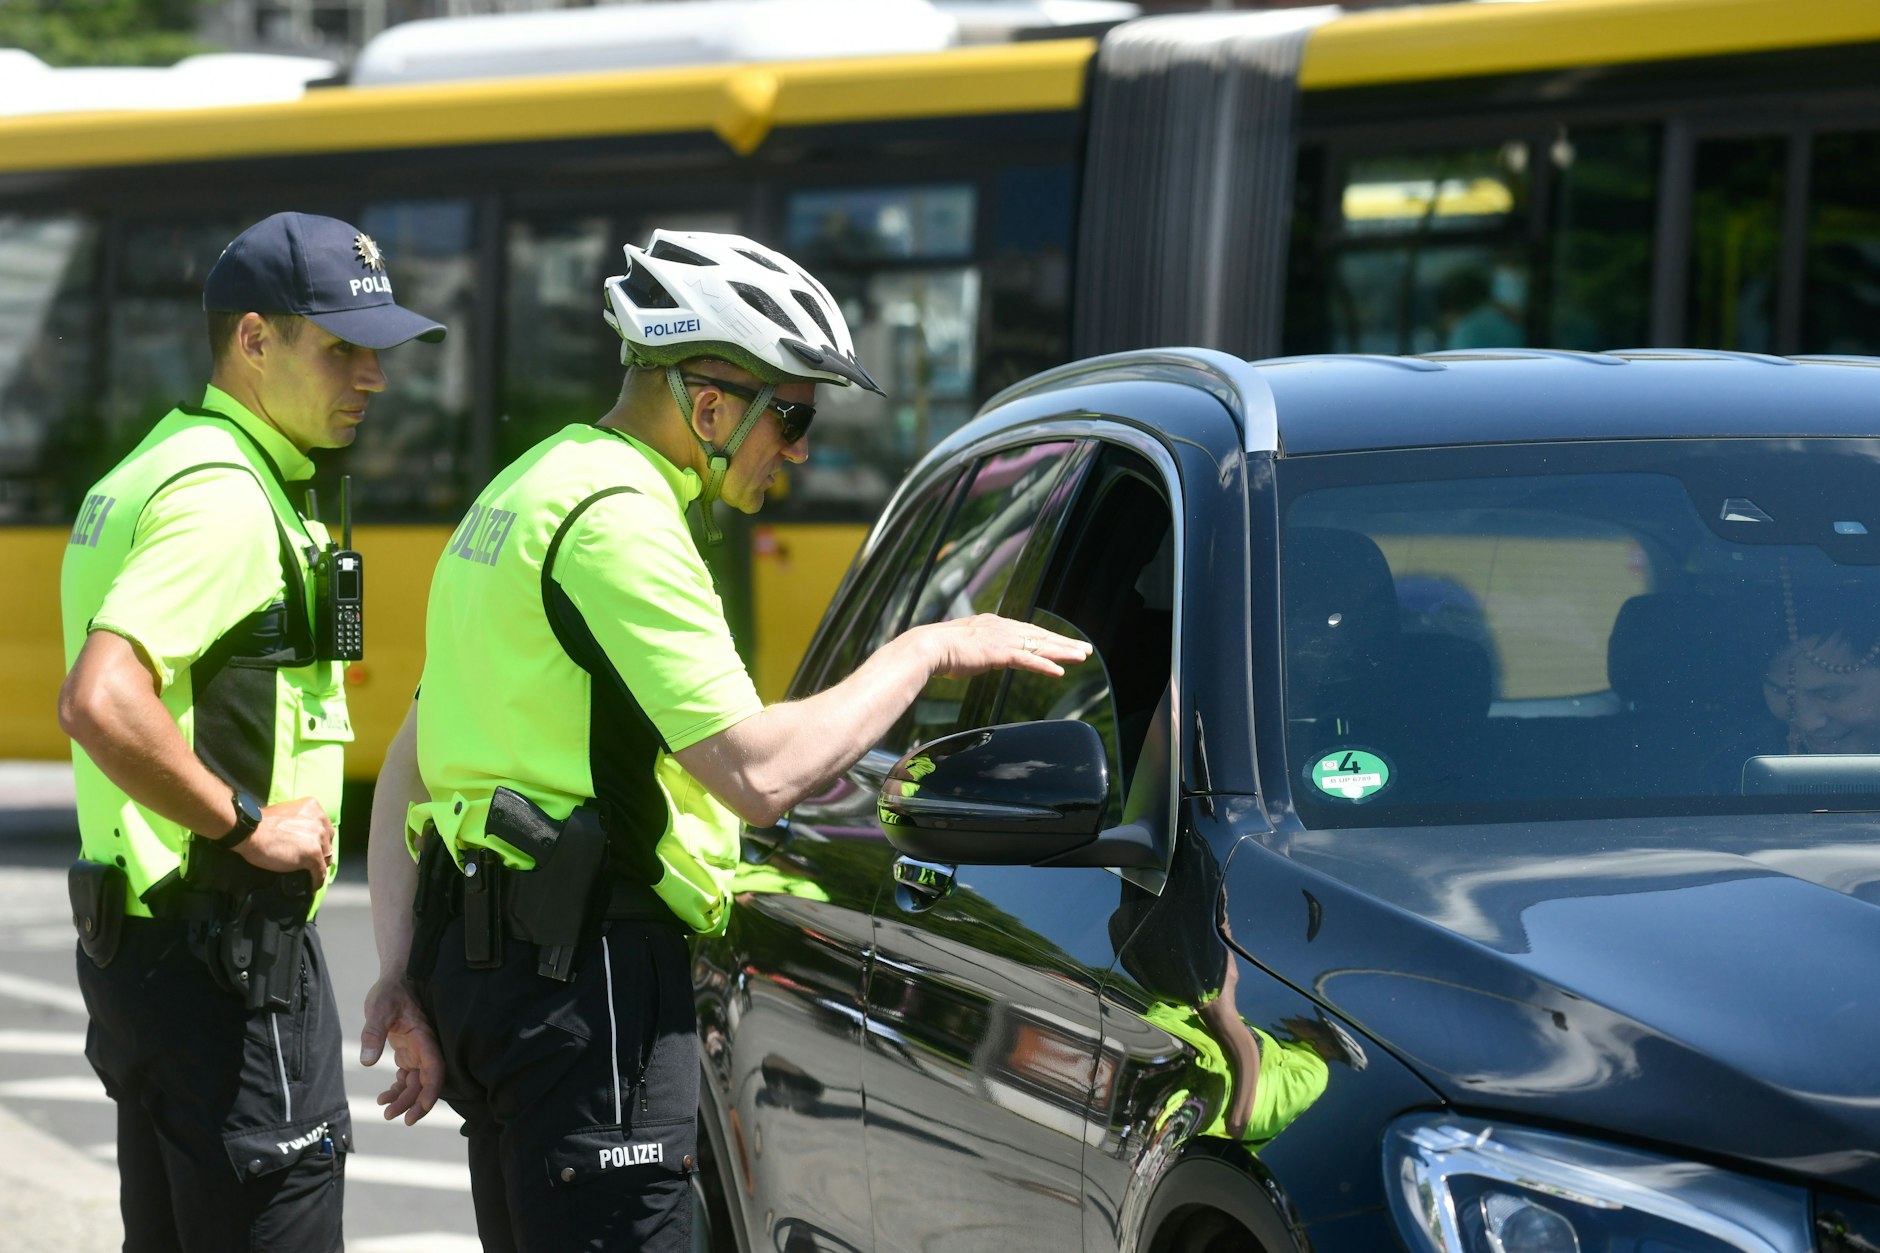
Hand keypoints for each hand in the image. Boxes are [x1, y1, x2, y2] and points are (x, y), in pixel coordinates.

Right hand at [234, 796, 334, 889]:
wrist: (249, 832)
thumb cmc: (260, 823)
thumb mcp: (286, 813)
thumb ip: (298, 821)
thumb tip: (301, 835)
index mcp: (313, 808)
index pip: (324, 829)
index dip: (320, 841)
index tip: (313, 848)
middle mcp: (320, 820)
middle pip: (327, 843)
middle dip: (320, 853)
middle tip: (310, 862)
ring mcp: (318, 838)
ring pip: (325, 858)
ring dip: (318, 867)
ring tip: (310, 874)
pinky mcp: (313, 854)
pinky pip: (320, 872)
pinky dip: (316, 881)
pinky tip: (311, 885)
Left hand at [360, 975, 444, 1125]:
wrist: (395, 979)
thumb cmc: (390, 992)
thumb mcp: (379, 1009)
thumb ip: (373, 1033)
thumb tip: (368, 1061)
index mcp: (424, 1037)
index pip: (435, 1068)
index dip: (431, 1091)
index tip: (419, 1109)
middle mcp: (425, 1047)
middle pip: (426, 1081)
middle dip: (413, 1102)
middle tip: (393, 1117)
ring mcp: (418, 1051)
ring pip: (417, 1082)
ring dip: (405, 1099)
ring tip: (385, 1111)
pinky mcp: (408, 1051)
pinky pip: (408, 1076)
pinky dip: (399, 1089)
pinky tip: (384, 1097)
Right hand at [918, 614, 1091, 680]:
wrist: (926, 647)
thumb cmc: (937, 651)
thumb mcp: (962, 647)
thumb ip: (975, 650)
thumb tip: (975, 657)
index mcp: (992, 624)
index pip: (1027, 631)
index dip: (1047, 638)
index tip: (1064, 643)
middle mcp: (1001, 627)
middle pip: (1039, 636)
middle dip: (1063, 643)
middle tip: (1085, 649)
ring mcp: (1001, 639)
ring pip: (1039, 646)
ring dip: (1062, 652)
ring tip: (1082, 657)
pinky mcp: (998, 653)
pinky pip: (1027, 660)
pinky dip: (1044, 666)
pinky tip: (1059, 672)